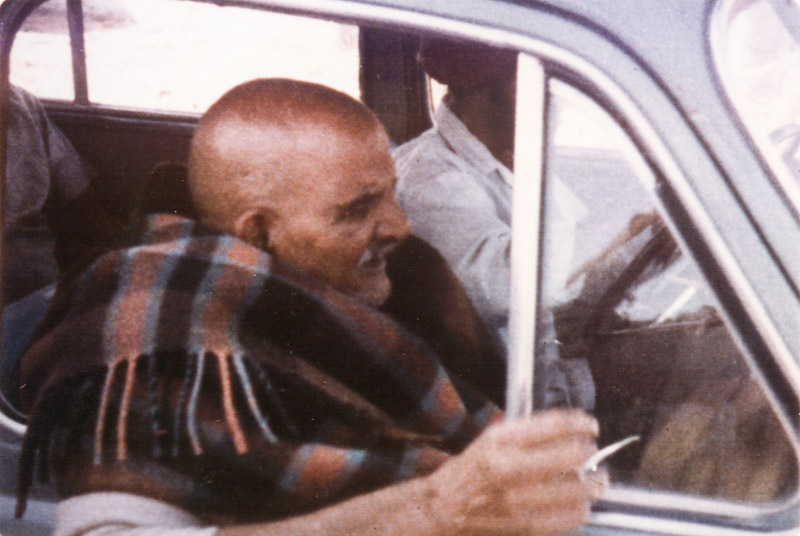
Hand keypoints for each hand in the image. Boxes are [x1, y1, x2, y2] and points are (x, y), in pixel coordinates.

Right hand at [424, 409, 602, 535]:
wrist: (445, 508)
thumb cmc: (473, 469)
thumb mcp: (492, 438)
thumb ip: (529, 431)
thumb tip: (573, 430)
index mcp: (502, 442)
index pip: (555, 426)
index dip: (580, 424)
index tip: (590, 426)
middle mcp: (509, 468)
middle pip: (571, 456)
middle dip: (589, 453)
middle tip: (592, 453)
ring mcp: (517, 501)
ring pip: (576, 490)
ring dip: (592, 484)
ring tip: (595, 481)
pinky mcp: (524, 527)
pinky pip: (568, 519)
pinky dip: (580, 510)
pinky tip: (580, 504)